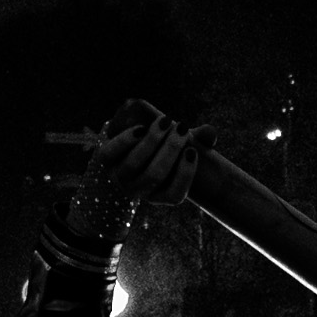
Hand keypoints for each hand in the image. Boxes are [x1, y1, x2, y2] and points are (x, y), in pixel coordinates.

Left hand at [90, 111, 213, 207]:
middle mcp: (138, 191)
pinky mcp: (104, 161)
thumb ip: (199, 140)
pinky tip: (141, 128)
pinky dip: (126, 140)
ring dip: (152, 141)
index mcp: (159, 194)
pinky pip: (111, 154)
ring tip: (166, 121)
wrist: (126, 146)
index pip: (175, 195)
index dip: (185, 175)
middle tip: (182, 128)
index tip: (192, 151)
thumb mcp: (181, 147)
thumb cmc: (161, 149)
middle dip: (170, 149)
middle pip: (155, 175)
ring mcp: (119, 177)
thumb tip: (211, 133)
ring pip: (135, 164)